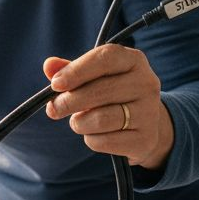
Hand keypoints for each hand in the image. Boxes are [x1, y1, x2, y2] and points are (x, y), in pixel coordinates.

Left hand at [43, 45, 174, 170]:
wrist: (144, 124)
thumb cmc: (112, 94)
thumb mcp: (95, 76)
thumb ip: (71, 70)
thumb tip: (49, 65)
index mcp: (134, 60)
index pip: (105, 58)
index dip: (77, 71)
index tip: (55, 84)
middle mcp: (146, 83)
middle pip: (99, 91)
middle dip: (69, 102)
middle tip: (53, 109)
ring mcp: (149, 112)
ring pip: (100, 119)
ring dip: (79, 122)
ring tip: (78, 121)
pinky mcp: (145, 139)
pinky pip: (104, 141)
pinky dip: (91, 139)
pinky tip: (94, 134)